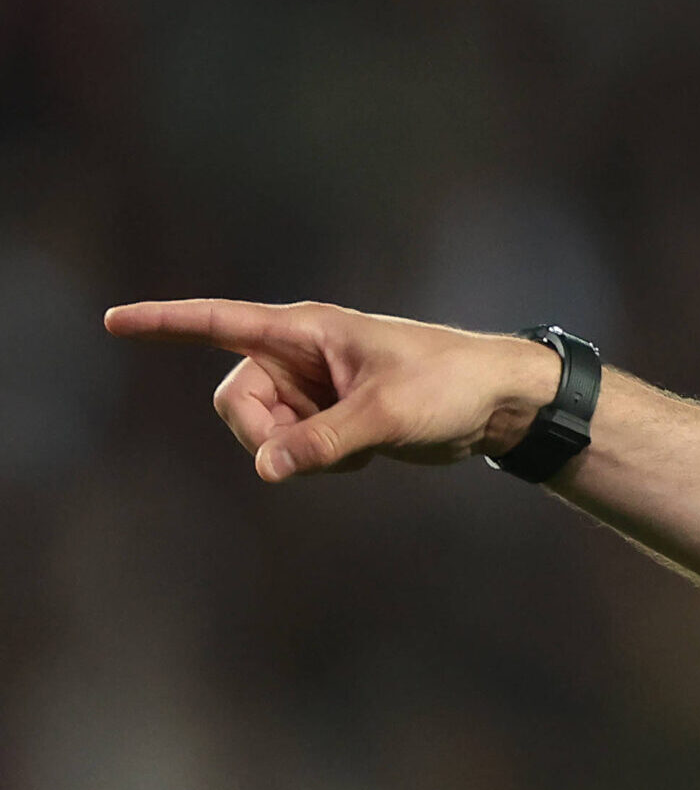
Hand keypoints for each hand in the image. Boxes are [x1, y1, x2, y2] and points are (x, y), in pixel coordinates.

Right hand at [103, 299, 561, 481]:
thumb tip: (267, 468)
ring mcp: (312, 387)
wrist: (497, 402)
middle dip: (264, 436)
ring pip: (262, 431)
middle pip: (235, 402)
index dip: (165, 322)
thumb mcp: (385, 416)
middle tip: (318, 453)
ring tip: (356, 449)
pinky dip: (317, 461)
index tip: (113, 321)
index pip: (220, 321)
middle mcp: (300, 354)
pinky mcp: (328, 416)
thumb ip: (323, 441)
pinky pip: (292, 448)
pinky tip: (363, 456)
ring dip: (296, 453)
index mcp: (305, 331)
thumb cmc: (449, 386)